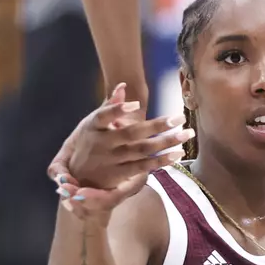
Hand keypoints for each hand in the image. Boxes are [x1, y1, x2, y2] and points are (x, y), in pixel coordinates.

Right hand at [51, 83, 191, 220]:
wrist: (77, 179)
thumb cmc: (89, 144)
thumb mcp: (92, 125)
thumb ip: (109, 106)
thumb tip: (123, 85)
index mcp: (94, 127)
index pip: (104, 115)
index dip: (118, 110)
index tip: (136, 105)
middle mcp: (102, 143)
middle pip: (132, 133)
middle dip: (158, 125)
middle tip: (180, 117)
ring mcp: (111, 160)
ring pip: (142, 150)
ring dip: (166, 142)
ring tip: (186, 134)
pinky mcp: (120, 174)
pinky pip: (144, 167)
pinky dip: (161, 161)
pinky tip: (178, 154)